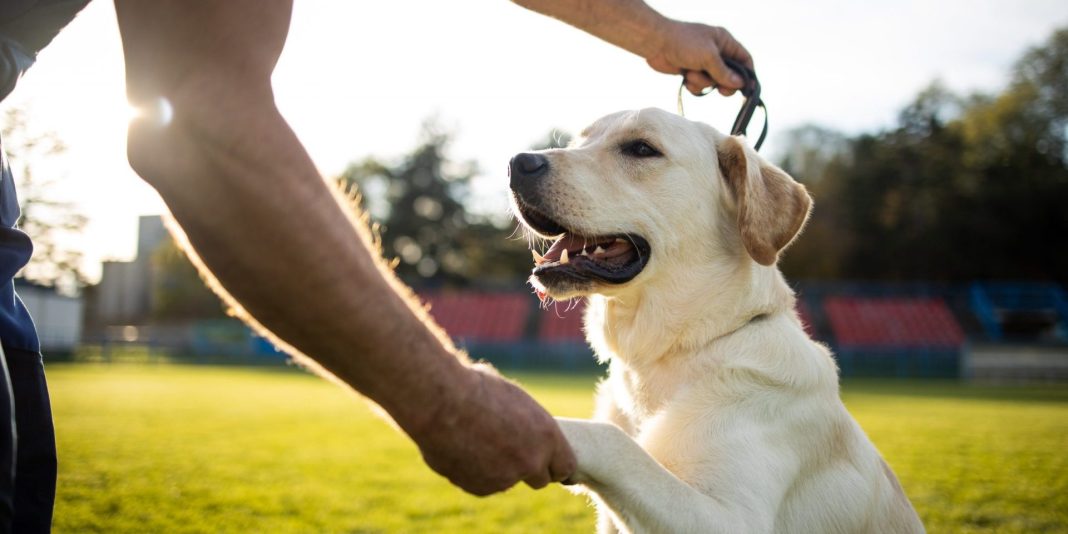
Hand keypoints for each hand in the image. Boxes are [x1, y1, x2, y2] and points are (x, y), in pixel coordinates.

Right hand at [408, 364, 576, 495]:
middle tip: (513, 454)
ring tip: (476, 441)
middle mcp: (531, 462)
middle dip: (528, 469)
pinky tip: (461, 449)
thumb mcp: (511, 396)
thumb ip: (523, 421)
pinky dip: (474, 472)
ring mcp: (505, 479)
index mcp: (547, 436)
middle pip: (540, 479)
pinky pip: (482, 484)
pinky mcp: (480, 488)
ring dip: (498, 469)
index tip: (550, 464)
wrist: (441, 403)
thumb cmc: (475, 388)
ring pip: (506, 480)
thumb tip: (520, 424)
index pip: (566, 466)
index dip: (556, 465)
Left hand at [646, 21, 753, 96]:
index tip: (749, 90)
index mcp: (724, 42)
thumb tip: (740, 84)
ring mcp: (703, 63)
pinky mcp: (691, 72)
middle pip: (730, 75)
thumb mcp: (708, 57)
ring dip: (703, 82)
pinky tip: (685, 78)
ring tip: (691, 74)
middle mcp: (716, 52)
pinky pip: (700, 86)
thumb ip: (724, 72)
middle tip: (721, 90)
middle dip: (724, 84)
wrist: (655, 43)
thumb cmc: (683, 43)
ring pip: (713, 83)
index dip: (748, 75)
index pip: (744, 59)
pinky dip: (693, 85)